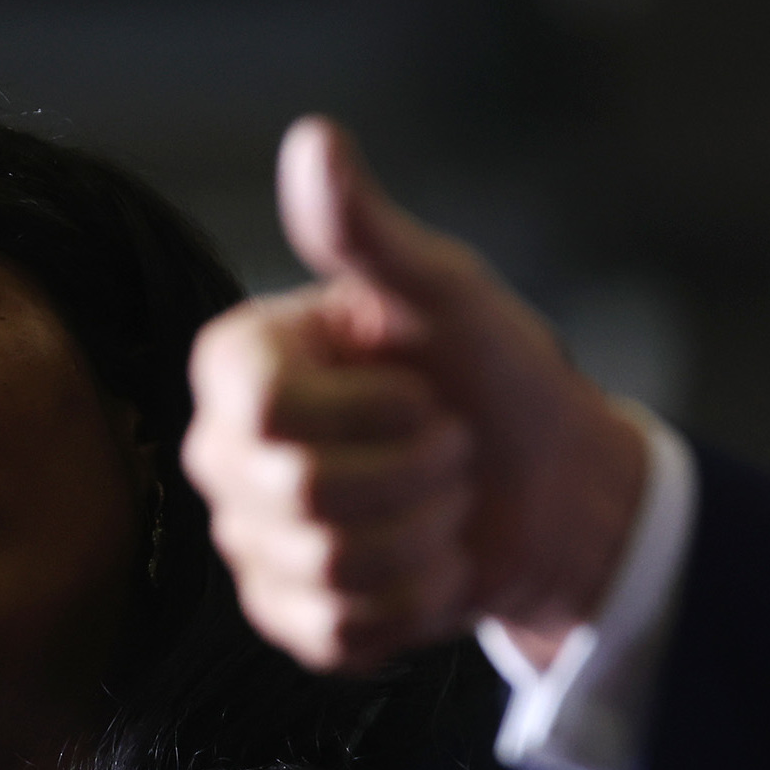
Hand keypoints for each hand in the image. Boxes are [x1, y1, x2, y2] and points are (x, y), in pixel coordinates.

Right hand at [181, 118, 649, 671]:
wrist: (546, 482)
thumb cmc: (492, 372)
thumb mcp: (444, 292)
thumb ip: (370, 230)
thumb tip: (315, 136)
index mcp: (240, 365)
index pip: (265, 410)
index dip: (373, 412)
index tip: (422, 391)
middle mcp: (223, 454)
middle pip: (303, 494)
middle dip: (417, 475)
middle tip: (450, 449)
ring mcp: (252, 544)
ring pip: (330, 568)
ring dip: (426, 538)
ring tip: (444, 503)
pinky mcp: (292, 619)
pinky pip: (341, 633)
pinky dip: (414, 602)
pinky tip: (430, 562)